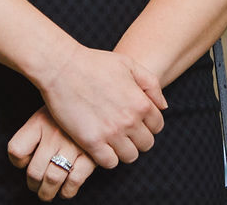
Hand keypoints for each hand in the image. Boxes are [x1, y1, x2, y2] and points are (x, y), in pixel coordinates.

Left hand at [8, 108, 98, 199]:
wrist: (97, 92)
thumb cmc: (72, 104)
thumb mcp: (49, 108)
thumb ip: (35, 130)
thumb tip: (24, 159)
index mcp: (40, 122)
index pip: (17, 150)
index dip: (18, 162)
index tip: (25, 164)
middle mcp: (54, 134)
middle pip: (34, 171)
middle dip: (34, 184)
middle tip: (36, 186)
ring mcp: (73, 145)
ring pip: (52, 179)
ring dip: (48, 192)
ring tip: (48, 192)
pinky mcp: (91, 153)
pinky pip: (74, 180)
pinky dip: (68, 190)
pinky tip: (67, 189)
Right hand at [31, 46, 165, 169]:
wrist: (63, 68)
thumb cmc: (95, 63)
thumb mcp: (130, 65)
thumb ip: (151, 85)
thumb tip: (163, 107)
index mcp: (141, 102)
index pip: (157, 126)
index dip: (148, 125)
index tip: (136, 122)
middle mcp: (130, 120)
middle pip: (146, 144)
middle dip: (138, 139)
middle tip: (125, 132)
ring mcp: (111, 133)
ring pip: (130, 156)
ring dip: (124, 150)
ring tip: (113, 141)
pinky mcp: (91, 142)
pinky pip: (109, 163)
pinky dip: (108, 157)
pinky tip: (101, 146)